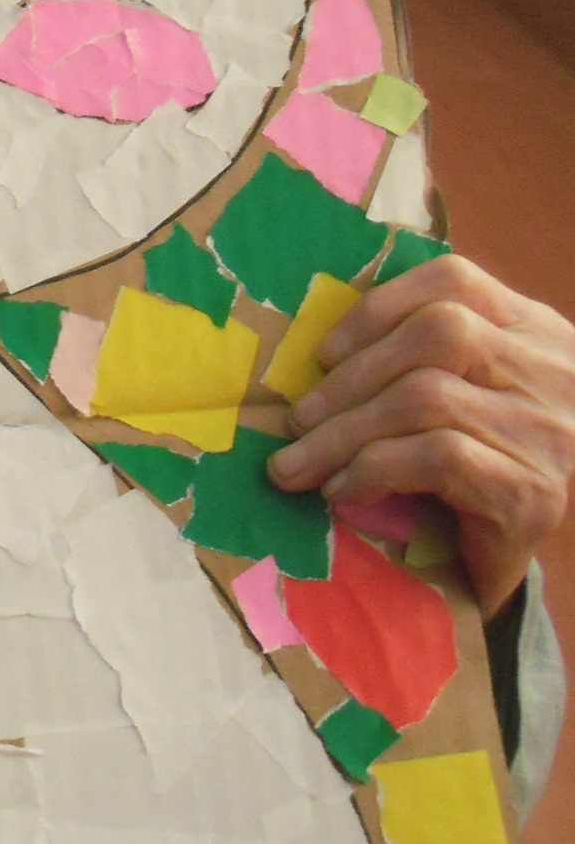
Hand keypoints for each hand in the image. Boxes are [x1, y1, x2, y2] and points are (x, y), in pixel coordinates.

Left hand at [268, 253, 574, 616]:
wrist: (507, 562)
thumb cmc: (467, 469)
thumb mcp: (455, 393)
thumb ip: (411, 355)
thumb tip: (311, 348)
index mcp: (530, 332)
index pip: (456, 281)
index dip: (379, 307)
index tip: (324, 353)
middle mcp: (550, 372)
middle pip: (438, 334)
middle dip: (349, 378)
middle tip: (295, 420)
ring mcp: (547, 432)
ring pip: (427, 397)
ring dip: (342, 432)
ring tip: (297, 465)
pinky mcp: (533, 493)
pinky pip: (438, 457)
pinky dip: (372, 470)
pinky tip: (342, 490)